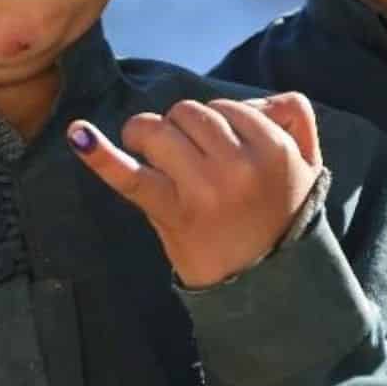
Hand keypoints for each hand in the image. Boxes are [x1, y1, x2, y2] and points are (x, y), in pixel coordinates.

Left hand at [68, 92, 321, 287]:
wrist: (263, 285)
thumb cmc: (275, 216)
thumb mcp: (308, 166)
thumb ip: (292, 119)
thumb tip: (254, 100)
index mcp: (275, 150)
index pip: (226, 107)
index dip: (214, 124)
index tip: (213, 148)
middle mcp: (240, 166)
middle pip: (188, 113)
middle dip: (180, 129)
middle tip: (185, 160)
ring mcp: (204, 188)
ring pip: (158, 128)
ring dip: (148, 137)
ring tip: (154, 159)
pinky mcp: (170, 211)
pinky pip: (129, 174)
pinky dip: (100, 155)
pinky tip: (78, 134)